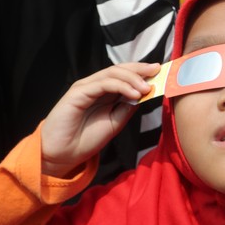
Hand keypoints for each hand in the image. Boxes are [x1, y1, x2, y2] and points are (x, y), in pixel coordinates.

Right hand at [40, 62, 159, 177]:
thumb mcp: (115, 122)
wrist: (63, 154)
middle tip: (158, 71)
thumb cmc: (86, 139)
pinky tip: (135, 94)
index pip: (124, 75)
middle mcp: (95, 85)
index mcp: (104, 91)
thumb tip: (145, 94)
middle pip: (120, 69)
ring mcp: (86, 86)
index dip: (142, 72)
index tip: (161, 73)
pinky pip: (103, 83)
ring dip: (133, 78)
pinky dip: (121, 86)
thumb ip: (127, 107)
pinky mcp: (78, 92)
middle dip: (140, 69)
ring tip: (147, 87)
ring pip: (113, 73)